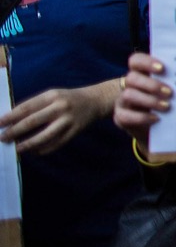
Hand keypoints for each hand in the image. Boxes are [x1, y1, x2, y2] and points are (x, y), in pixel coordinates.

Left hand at [0, 80, 115, 153]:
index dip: (10, 117)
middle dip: (15, 131)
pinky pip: (56, 144)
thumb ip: (35, 105)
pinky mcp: (75, 131)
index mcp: (52, 96)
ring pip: (44, 136)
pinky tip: (34, 151)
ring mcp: (68, 120)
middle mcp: (60, 107)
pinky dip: (43, 149)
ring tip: (16, 149)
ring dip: (27, 144)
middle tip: (3, 138)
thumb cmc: (67, 98)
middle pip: (33, 121)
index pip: (26, 107)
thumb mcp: (52, 95)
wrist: (94, 101)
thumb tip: (12, 120)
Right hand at [114, 53, 171, 148]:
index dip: (147, 62)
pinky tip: (156, 119)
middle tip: (170, 92)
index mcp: (140, 73)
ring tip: (167, 107)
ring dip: (149, 101)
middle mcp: (129, 85)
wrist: (154, 124)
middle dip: (152, 85)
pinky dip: (142, 118)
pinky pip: (125, 116)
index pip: (136, 60)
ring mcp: (122, 100)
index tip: (162, 68)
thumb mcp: (171, 89)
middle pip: (132, 78)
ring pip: (128, 95)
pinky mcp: (120, 116)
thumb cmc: (166, 100)